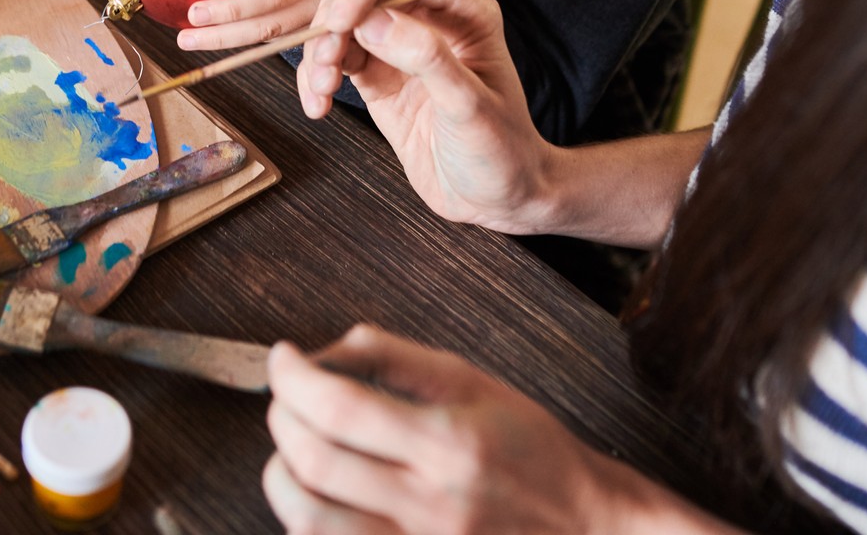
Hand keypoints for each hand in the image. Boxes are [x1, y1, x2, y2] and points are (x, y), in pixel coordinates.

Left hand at [265, 328, 666, 534]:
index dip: (293, 377)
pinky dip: (307, 517)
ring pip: (309, 519)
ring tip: (294, 446)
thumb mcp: (475, 383)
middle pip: (315, 461)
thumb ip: (397, 358)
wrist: (585, 527)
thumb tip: (328, 350)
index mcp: (451, 445)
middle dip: (282, 417)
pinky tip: (318, 491)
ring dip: (282, 474)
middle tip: (286, 395)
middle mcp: (431, 506)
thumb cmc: (531, 451)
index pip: (340, 408)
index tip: (282, 358)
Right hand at [297, 0, 551, 232]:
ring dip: (319, 50)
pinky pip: (334, 59)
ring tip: (321, 90)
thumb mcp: (469, 105)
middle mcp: (429, 20)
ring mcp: (399, 47)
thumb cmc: (500, 151)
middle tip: (325, 57)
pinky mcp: (376, 77)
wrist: (494, 199)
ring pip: (342, 22)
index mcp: (464, 11)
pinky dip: (315, 77)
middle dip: (336, 16)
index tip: (340, 18)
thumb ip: (426, 58)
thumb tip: (374, 20)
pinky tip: (316, 105)